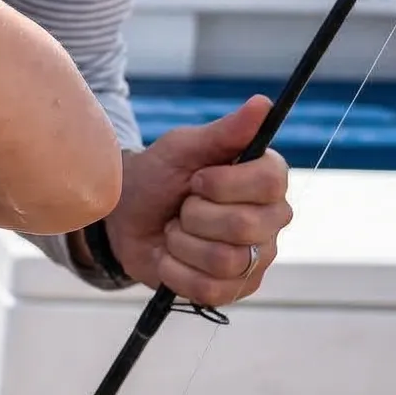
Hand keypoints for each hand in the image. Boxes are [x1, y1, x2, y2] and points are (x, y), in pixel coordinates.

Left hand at [106, 96, 292, 304]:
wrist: (124, 218)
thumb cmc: (157, 177)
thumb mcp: (181, 148)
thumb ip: (224, 131)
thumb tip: (262, 103)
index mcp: (267, 179)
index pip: (270, 183)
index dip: (223, 183)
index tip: (197, 178)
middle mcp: (271, 220)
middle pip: (245, 226)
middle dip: (195, 215)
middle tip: (182, 207)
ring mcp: (256, 259)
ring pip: (225, 260)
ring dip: (182, 243)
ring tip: (174, 231)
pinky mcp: (234, 290)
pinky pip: (210, 290)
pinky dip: (176, 271)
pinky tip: (170, 257)